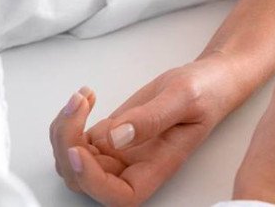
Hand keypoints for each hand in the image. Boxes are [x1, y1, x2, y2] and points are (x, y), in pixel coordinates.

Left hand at [49, 53, 244, 205]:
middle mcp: (135, 166)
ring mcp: (120, 151)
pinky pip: (76, 139)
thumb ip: (152, 118)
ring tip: (81, 98)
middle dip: (68, 144)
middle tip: (78, 105)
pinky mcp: (111, 133)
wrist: (209, 78)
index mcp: (158, 167)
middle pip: (85, 179)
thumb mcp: (185, 97)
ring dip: (65, 131)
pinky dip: (71, 119)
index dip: (93, 181)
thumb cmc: (207, 90)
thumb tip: (116, 138)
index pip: (120, 196)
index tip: (80, 150)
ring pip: (74, 160)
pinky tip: (87, 96)